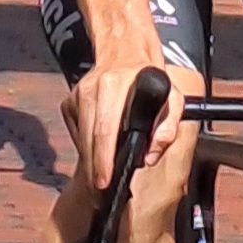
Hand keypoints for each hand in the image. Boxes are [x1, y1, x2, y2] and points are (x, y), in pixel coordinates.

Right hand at [63, 52, 184, 195]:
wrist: (124, 48)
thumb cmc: (148, 77)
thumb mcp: (173, 98)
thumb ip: (167, 130)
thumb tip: (149, 157)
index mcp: (116, 86)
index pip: (106, 130)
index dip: (103, 159)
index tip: (104, 182)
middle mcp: (94, 89)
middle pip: (90, 139)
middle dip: (94, 169)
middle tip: (99, 194)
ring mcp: (78, 94)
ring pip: (81, 138)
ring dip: (88, 162)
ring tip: (97, 182)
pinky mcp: (70, 100)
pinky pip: (76, 131)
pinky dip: (85, 145)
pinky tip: (96, 150)